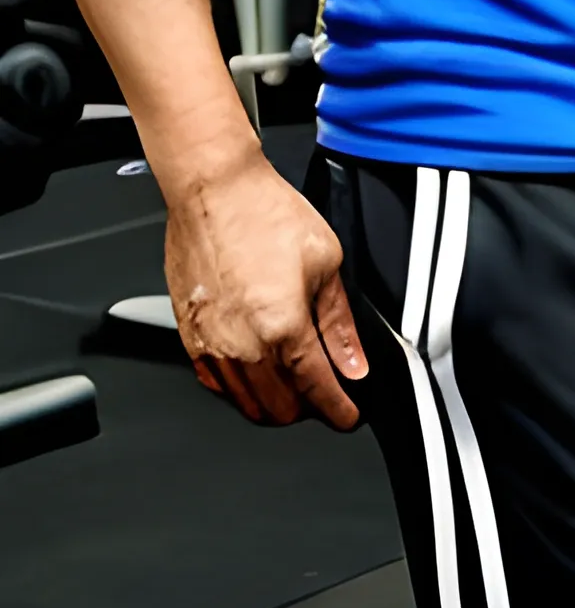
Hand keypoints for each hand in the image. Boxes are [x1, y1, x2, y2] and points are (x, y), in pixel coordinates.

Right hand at [163, 150, 366, 428]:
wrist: (215, 191)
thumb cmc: (266, 214)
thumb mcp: (326, 262)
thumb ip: (340, 322)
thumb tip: (352, 362)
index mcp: (283, 327)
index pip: (316, 389)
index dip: (337, 409)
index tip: (347, 416)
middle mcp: (242, 345)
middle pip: (279, 407)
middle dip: (308, 408)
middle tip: (326, 395)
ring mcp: (211, 345)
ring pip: (246, 402)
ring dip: (275, 403)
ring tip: (296, 387)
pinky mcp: (189, 338)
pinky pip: (215, 384)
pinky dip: (240, 389)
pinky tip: (257, 375)